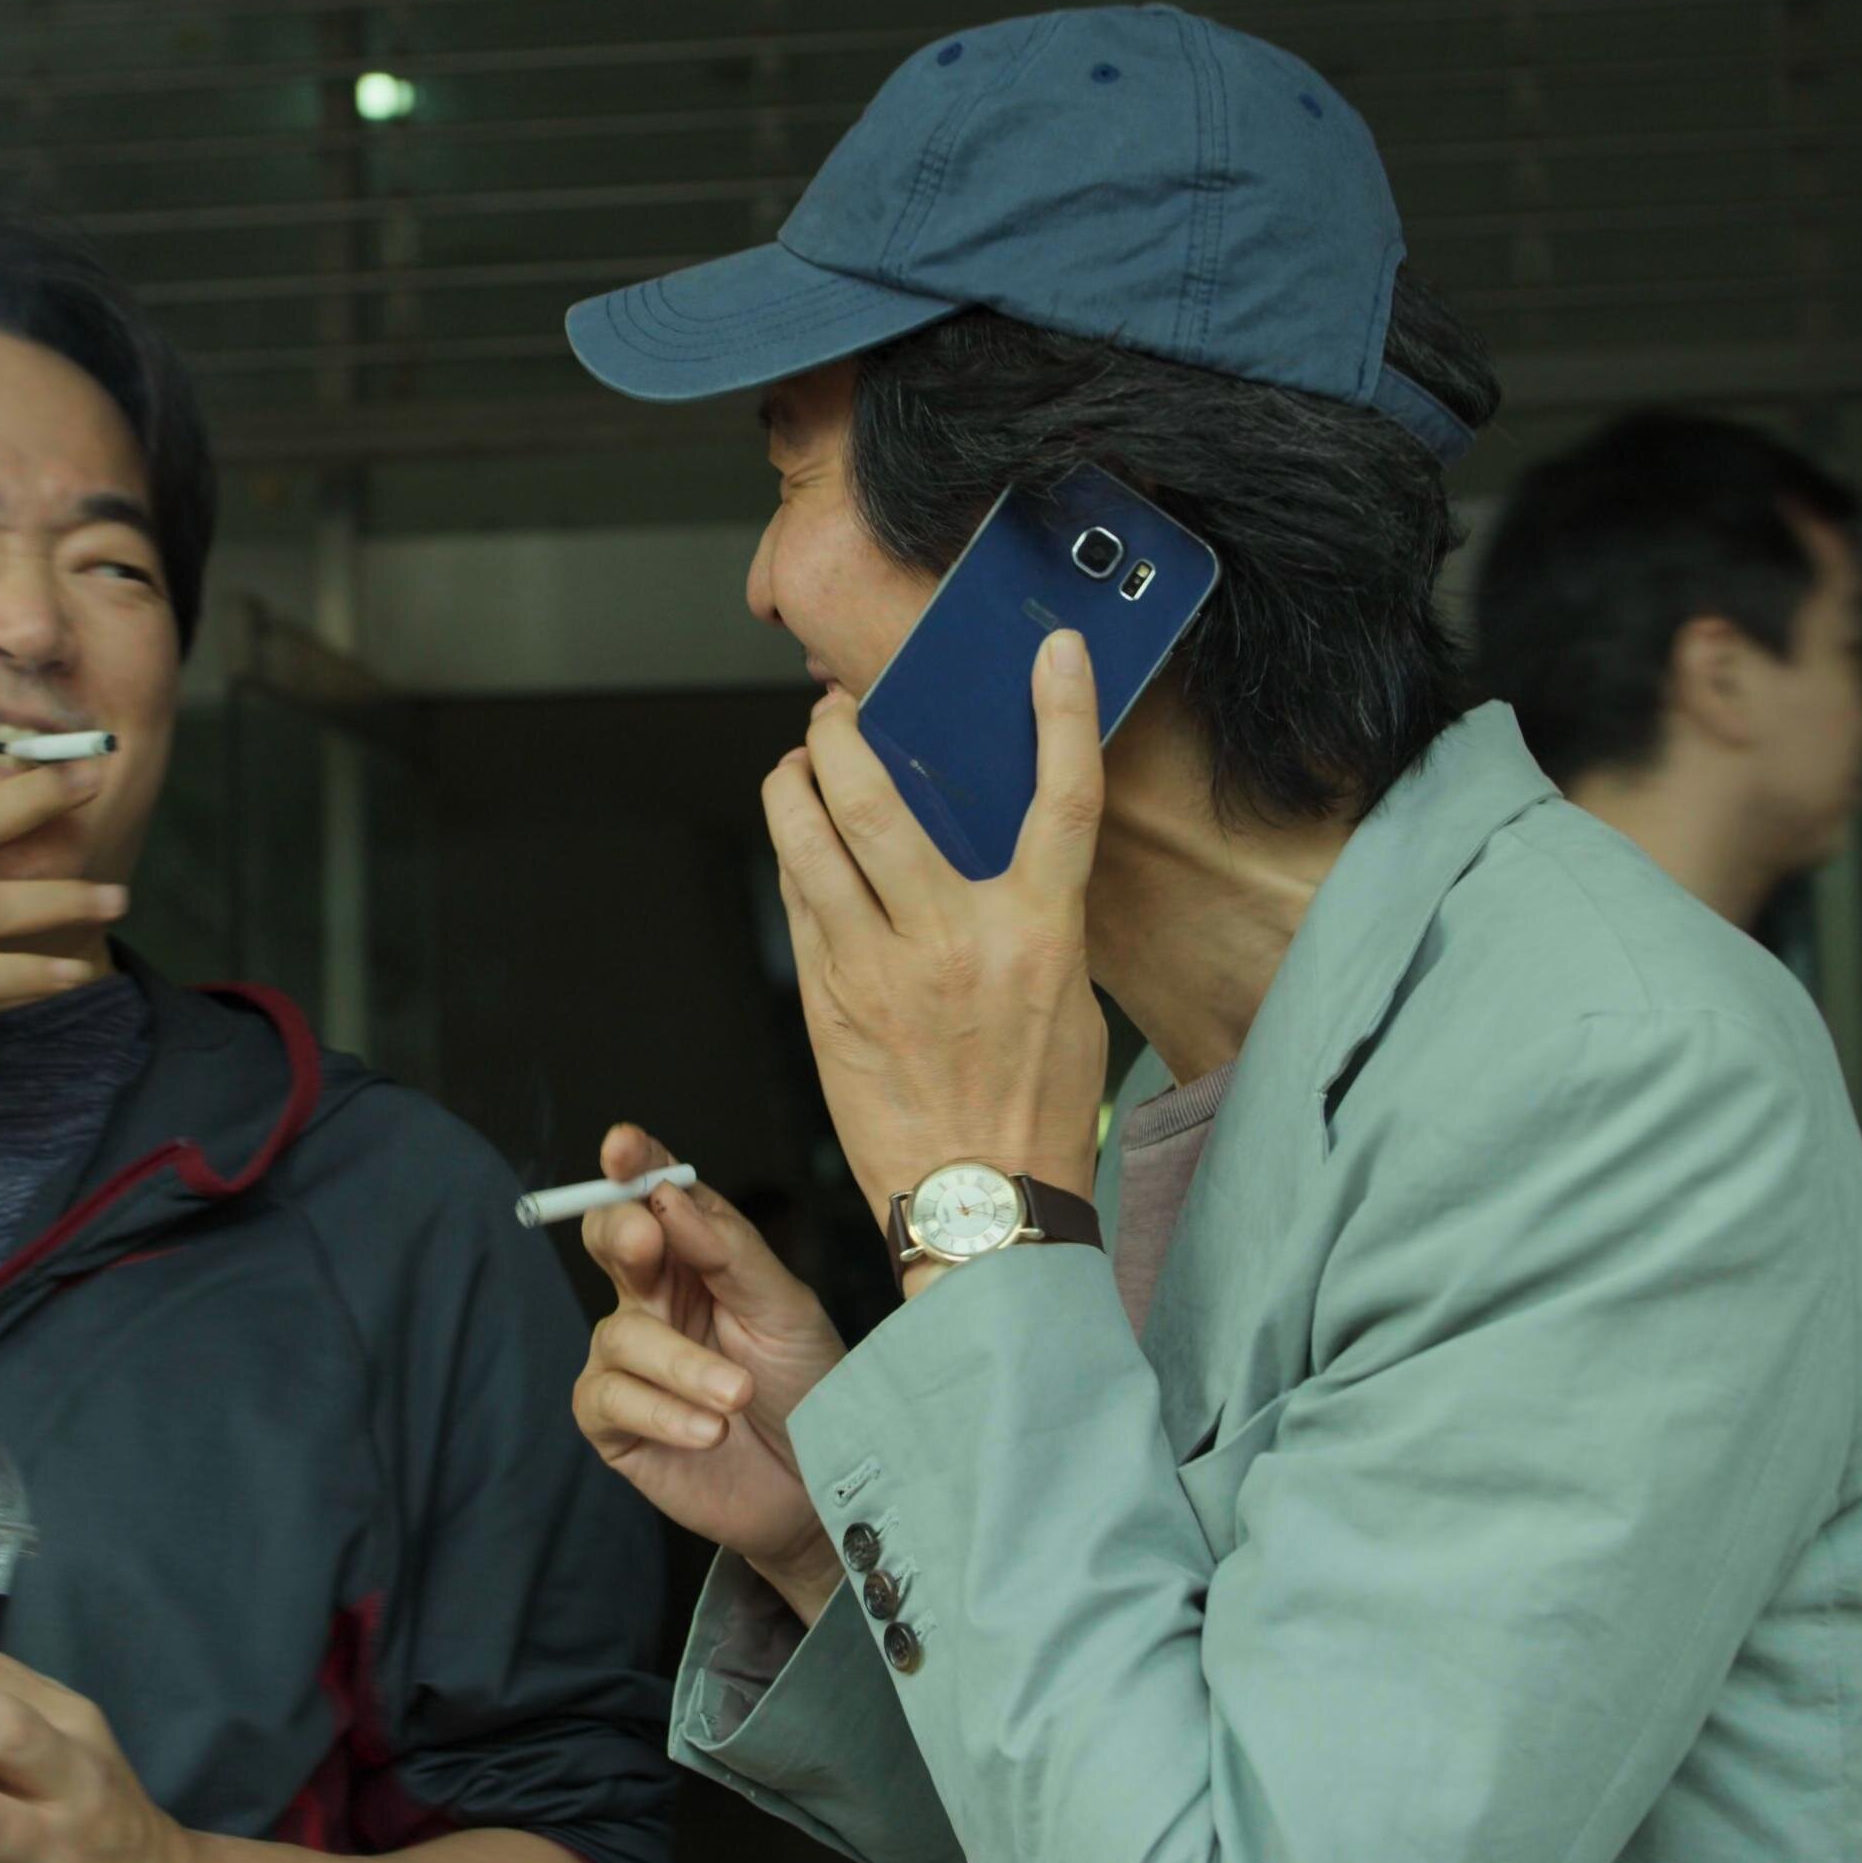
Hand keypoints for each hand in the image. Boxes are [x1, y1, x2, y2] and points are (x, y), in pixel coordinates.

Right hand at [568, 1126, 851, 1615]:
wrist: (821, 1486)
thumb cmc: (807, 1388)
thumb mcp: (786, 1308)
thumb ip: (730, 1251)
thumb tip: (669, 1198)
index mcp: (696, 1258)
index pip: (655, 1195)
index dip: (633, 1165)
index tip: (623, 1145)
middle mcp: (654, 1298)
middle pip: (609, 1241)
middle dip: (621, 1233)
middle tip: (645, 1238)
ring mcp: (630, 1362)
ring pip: (622, 1333)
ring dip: (683, 1364)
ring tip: (738, 1396)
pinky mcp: (616, 1424)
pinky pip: (613, 1399)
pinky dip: (664, 1412)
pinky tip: (710, 1430)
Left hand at [765, 629, 1110, 1244]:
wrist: (979, 1208)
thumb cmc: (1032, 1107)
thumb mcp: (1067, 995)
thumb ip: (1032, 912)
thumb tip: (994, 843)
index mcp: (1038, 934)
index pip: (1062, 799)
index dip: (1061, 713)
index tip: (1052, 653)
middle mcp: (953, 940)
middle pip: (876, 796)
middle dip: (842, 732)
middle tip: (838, 713)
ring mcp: (877, 968)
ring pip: (809, 838)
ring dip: (794, 782)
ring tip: (800, 764)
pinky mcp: (826, 1000)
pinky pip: (798, 899)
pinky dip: (796, 856)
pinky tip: (802, 846)